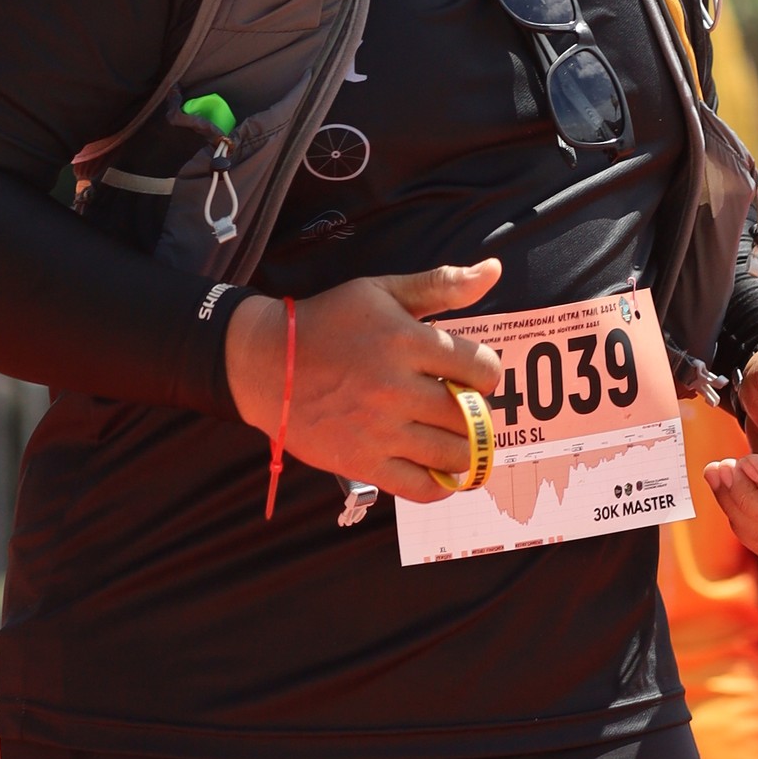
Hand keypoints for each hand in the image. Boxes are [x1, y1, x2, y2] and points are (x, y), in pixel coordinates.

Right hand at [224, 263, 502, 501]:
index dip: (486, 372)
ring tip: (453, 435)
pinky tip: (440, 468)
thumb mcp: (381, 292)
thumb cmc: (328, 323)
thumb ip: (441, 284)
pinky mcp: (363, 462)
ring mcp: (380, 430)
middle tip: (462, 406)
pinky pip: (422, 487)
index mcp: (406, 341)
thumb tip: (493, 271)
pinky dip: (442, 484)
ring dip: (465, 448)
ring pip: (454, 454)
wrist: (264, 364)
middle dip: (477, 412)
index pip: (482, 369)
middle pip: (471, 416)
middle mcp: (396, 388)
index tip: (472, 373)